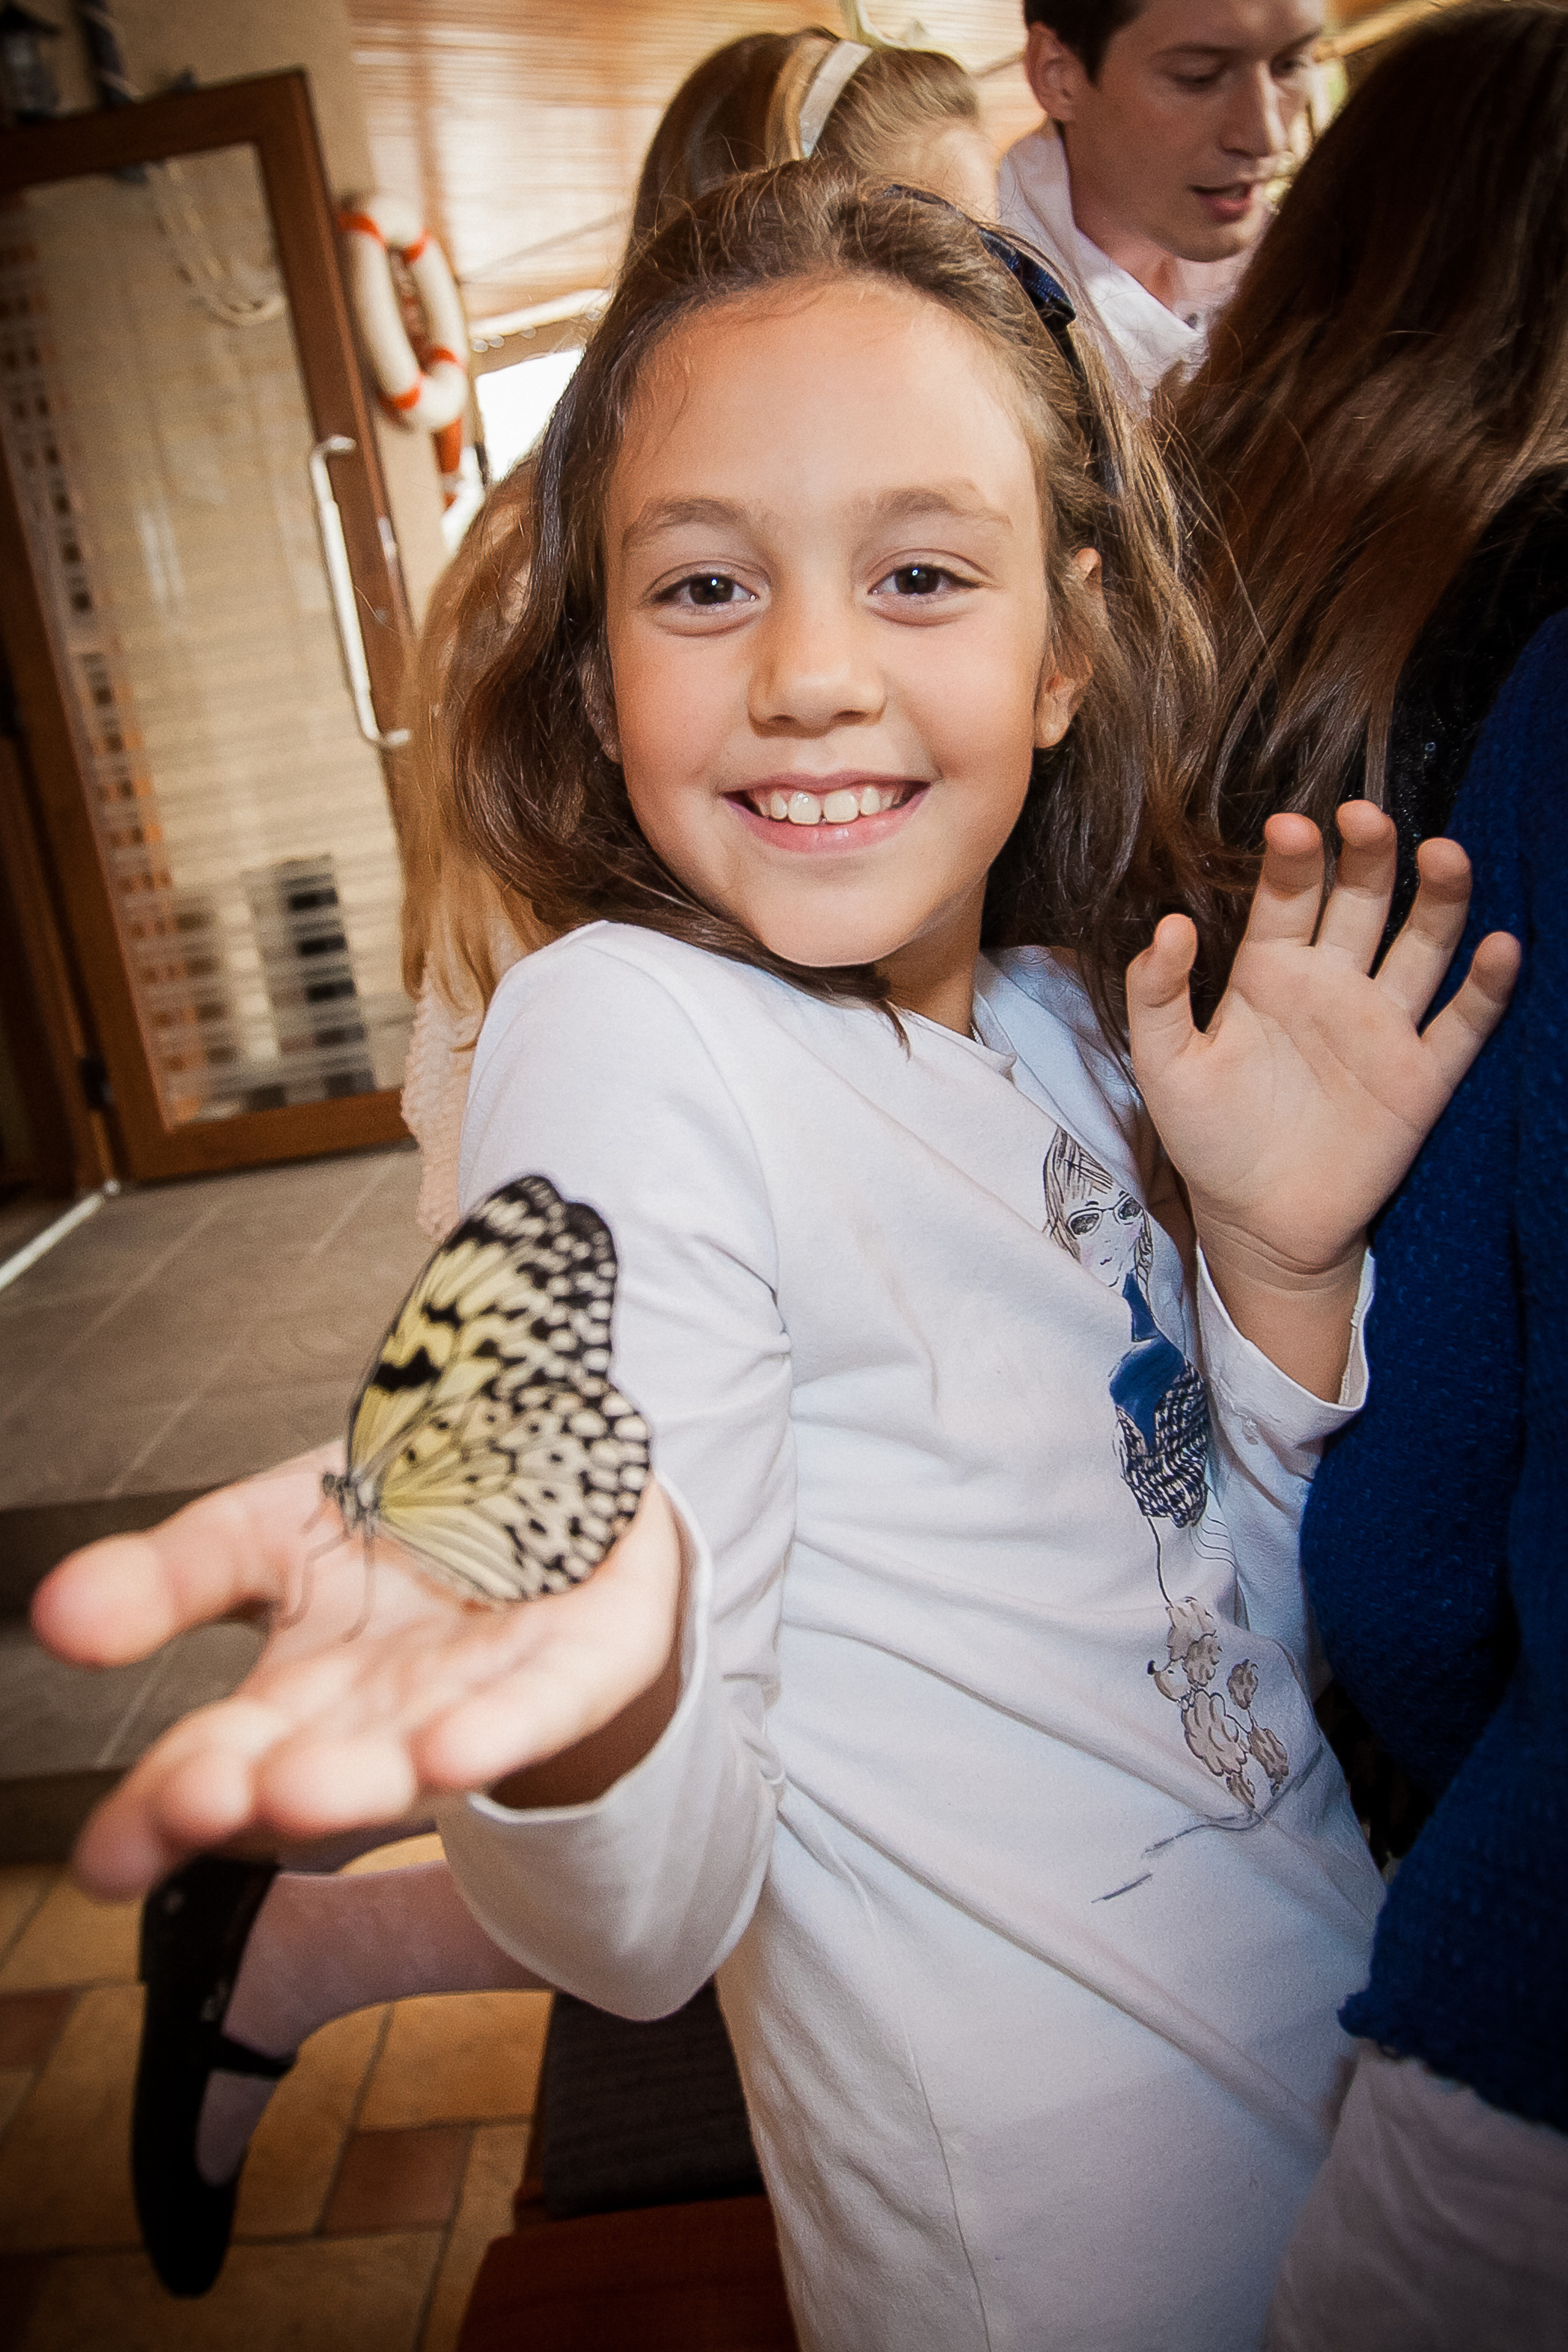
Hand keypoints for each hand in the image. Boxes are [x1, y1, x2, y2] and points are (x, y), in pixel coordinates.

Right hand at [30, 1451, 684, 1899]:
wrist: (547, 1451)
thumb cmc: (412, 1511)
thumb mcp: (269, 1528)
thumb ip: (174, 1578)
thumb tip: (56, 1616)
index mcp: (303, 1699)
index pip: (215, 1768)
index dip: (162, 1814)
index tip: (108, 1862)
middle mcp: (386, 1719)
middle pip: (308, 1775)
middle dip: (256, 1796)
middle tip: (201, 1804)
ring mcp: (483, 1696)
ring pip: (415, 1753)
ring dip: (363, 1780)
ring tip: (305, 1793)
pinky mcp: (581, 1661)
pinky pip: (539, 1706)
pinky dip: (498, 1730)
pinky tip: (451, 1753)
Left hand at [1126, 803, 1517, 1387]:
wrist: (1256, 1224)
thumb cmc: (1207, 1139)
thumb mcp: (1163, 1067)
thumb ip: (1155, 996)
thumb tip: (1170, 924)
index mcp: (1269, 972)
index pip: (1288, 897)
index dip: (1293, 860)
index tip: (1291, 826)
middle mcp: (1333, 984)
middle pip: (1361, 901)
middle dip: (1368, 856)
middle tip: (1365, 816)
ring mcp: (1383, 1026)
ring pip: (1423, 945)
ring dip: (1438, 898)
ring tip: (1444, 853)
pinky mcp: (1422, 1076)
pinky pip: (1462, 1023)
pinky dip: (1485, 986)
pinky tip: (1499, 946)